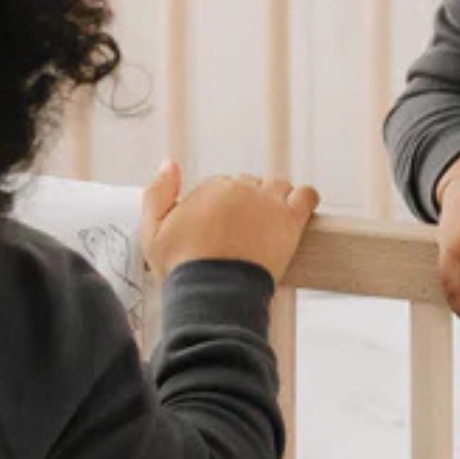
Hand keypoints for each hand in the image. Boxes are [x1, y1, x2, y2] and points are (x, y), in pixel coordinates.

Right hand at [141, 162, 319, 282]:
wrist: (214, 293)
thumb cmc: (183, 269)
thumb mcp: (152, 232)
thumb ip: (157, 193)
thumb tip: (169, 164)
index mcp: (211, 188)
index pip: (222, 185)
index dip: (222, 207)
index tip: (222, 228)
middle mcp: (241, 188)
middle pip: (250, 185)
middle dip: (248, 204)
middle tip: (245, 233)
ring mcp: (268, 202)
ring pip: (278, 187)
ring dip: (275, 200)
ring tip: (269, 225)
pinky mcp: (290, 220)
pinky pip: (307, 195)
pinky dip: (305, 200)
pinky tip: (299, 211)